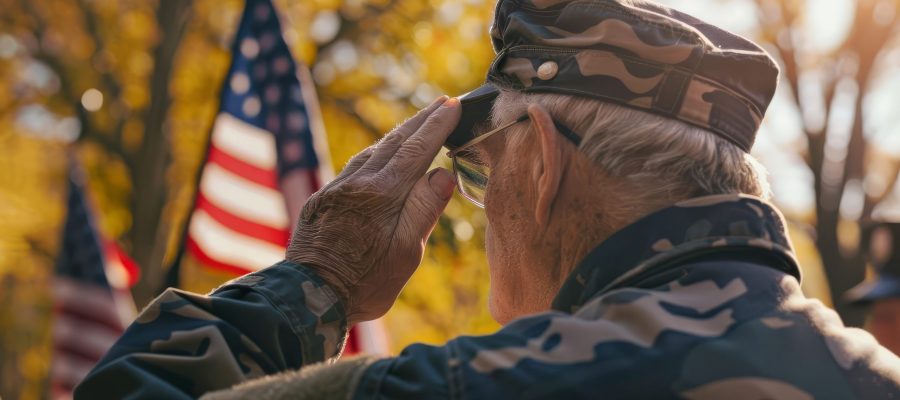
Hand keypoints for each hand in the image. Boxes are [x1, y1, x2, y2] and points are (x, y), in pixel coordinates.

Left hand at [286, 96, 460, 323]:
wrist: (308, 298)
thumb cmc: (365, 283)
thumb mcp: (405, 253)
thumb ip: (424, 209)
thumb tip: (443, 172)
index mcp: (382, 194)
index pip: (417, 150)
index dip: (437, 126)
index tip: (454, 105)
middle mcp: (357, 183)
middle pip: (395, 142)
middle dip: (421, 121)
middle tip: (441, 103)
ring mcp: (336, 189)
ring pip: (372, 152)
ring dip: (397, 135)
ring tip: (416, 124)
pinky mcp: (322, 199)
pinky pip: (353, 166)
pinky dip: (374, 153)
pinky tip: (380, 155)